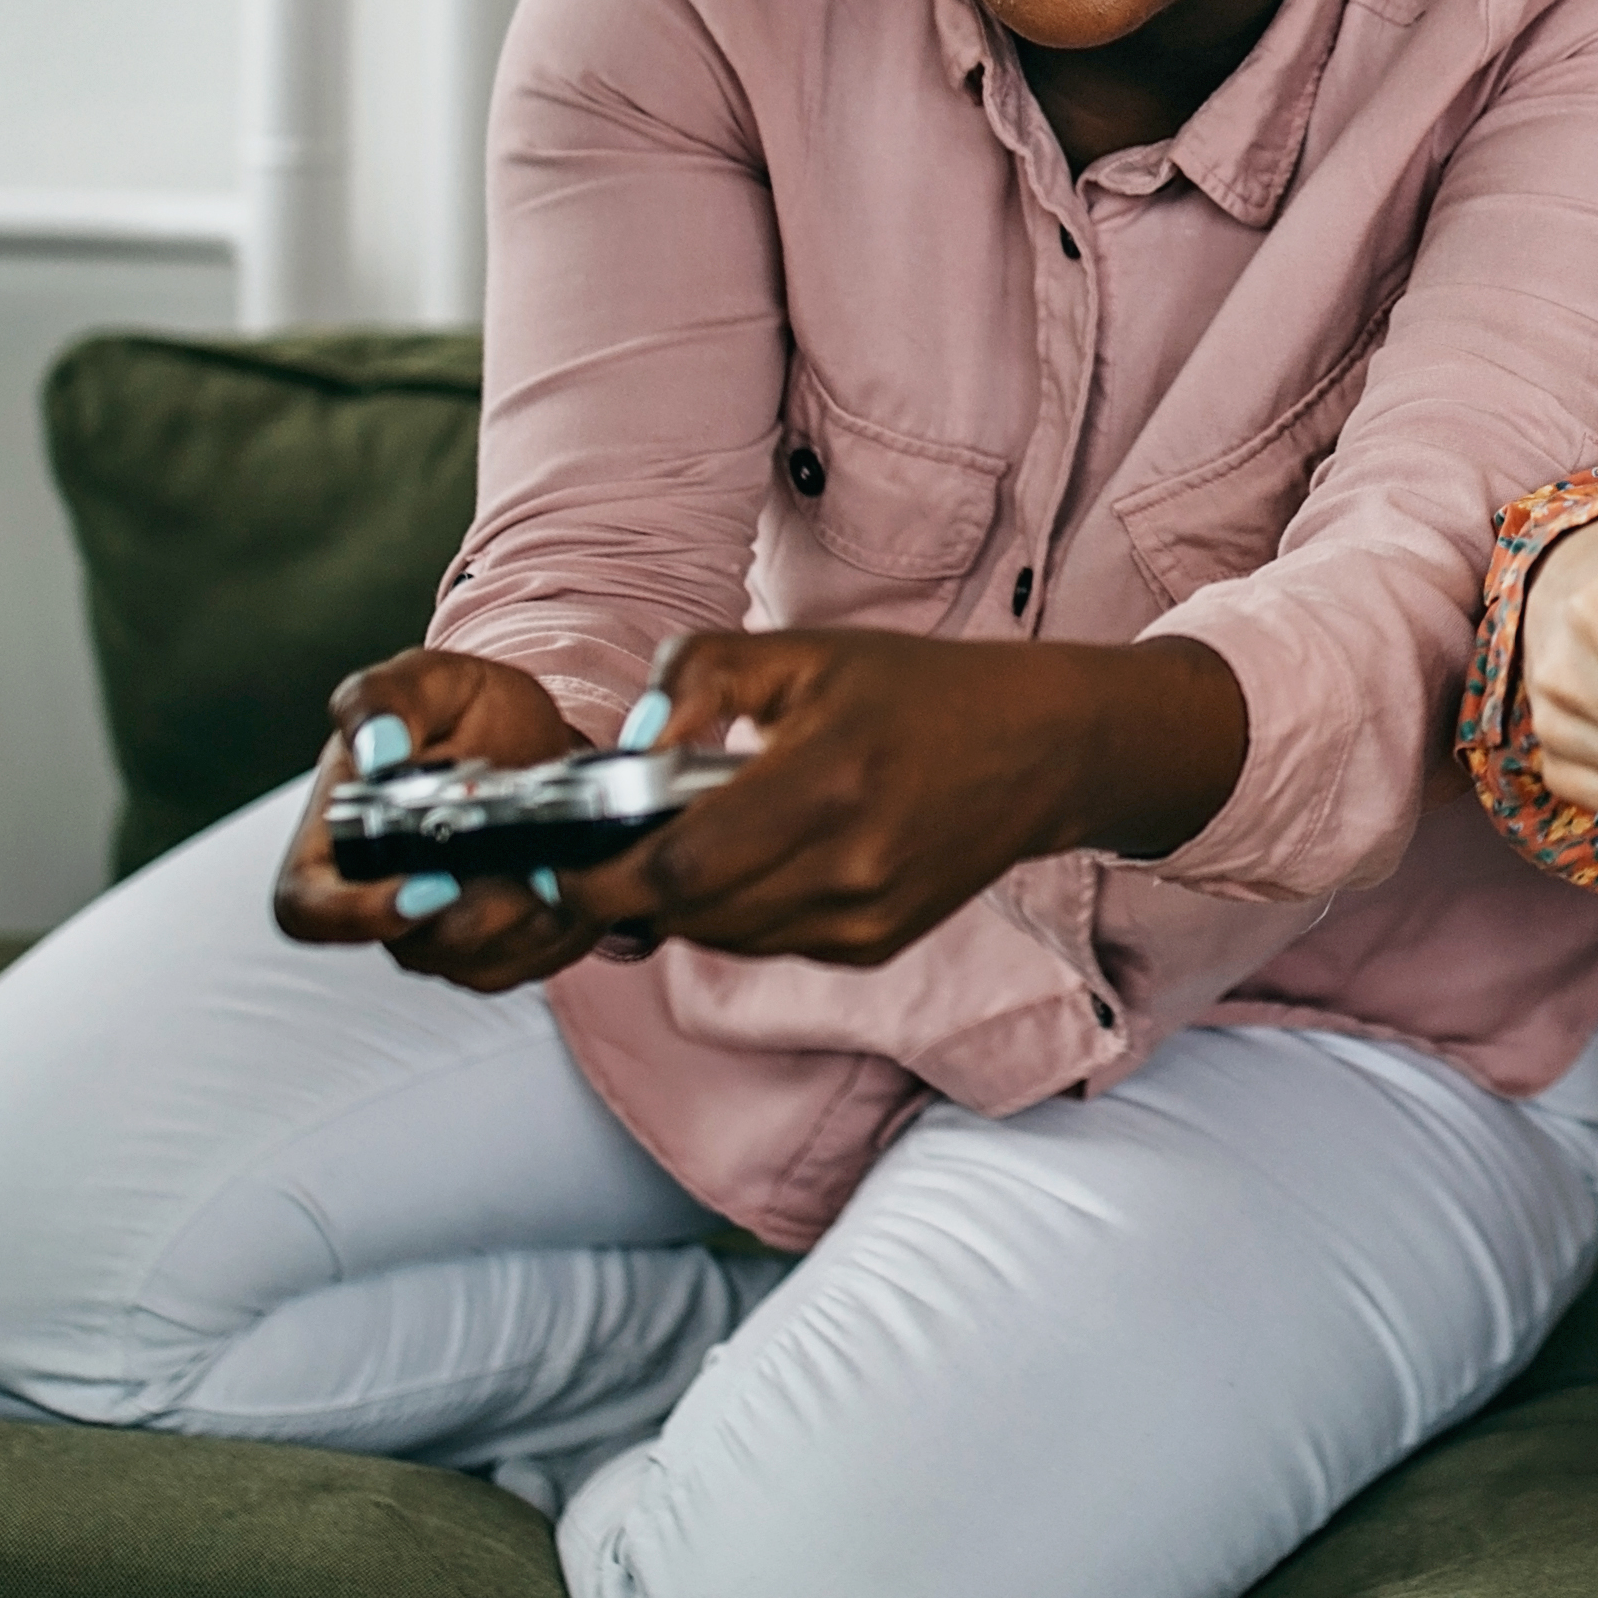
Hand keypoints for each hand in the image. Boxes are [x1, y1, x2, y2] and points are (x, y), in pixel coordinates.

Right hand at [276, 648, 600, 991]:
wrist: (533, 735)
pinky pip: (531, 958)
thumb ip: (382, 700)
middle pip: (411, 944)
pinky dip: (562, 919)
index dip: (356, 915)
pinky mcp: (503, 949)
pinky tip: (573, 869)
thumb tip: (378, 747)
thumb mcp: (422, 680)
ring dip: (526, 911)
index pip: (308, 910)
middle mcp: (380, 901)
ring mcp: (440, 934)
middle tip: (526, 859)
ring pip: (478, 957)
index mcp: (334, 844)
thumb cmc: (459, 712)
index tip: (432, 882)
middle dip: (477, 907)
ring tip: (555, 854)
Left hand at [548, 627, 1249, 967]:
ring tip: (682, 840)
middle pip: (689, 915)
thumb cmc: (917, 691)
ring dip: (682, 902)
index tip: (558, 859)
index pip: (678, 870)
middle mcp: (847, 869)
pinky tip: (756, 856)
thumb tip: (627, 744)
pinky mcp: (874, 945)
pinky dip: (738, 910)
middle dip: (630, 887)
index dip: (601, 876)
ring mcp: (864, 919)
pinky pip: (768, 942)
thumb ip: (698, 679)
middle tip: (606, 845)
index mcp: (823, 784)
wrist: (1039, 750)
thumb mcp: (802, 652)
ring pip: (722, 938)